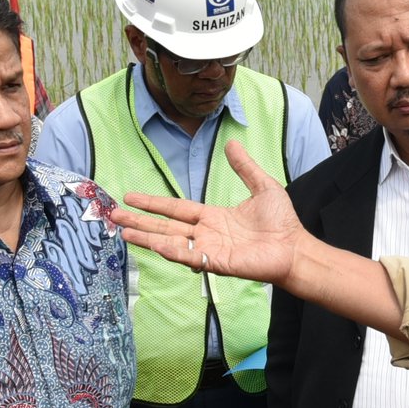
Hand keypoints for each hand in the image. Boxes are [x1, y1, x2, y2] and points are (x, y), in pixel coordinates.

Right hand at [116, 140, 306, 285]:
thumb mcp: (262, 186)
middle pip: (165, 226)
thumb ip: (244, 167)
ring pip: (171, 242)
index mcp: (212, 217)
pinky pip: (190, 257)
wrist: (296, 247)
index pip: (175, 209)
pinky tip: (155, 245)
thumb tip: (232, 144)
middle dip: (139, 221)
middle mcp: (206, 234)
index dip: (153, 203)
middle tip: (113, 215)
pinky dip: (172, 252)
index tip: (130, 196)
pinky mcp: (218, 263)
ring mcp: (210, 250)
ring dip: (147, 237)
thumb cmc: (282, 223)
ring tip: (123, 231)